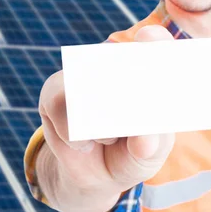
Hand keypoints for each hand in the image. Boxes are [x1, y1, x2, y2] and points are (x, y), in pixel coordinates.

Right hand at [38, 25, 175, 194]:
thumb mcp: (152, 151)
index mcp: (148, 70)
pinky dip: (75, 134)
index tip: (150, 38)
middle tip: (128, 122)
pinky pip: (61, 106)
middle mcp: (116, 63)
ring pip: (86, 88)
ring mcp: (83, 73)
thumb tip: (144, 139)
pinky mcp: (55, 90)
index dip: (154, 39)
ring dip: (100, 125)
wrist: (98, 173)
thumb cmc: (135, 152)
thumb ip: (153, 144)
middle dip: (124, 89)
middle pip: (116, 62)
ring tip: (110, 138)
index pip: (155, 42)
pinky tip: (86, 144)